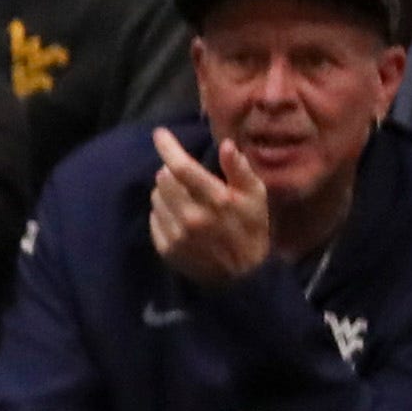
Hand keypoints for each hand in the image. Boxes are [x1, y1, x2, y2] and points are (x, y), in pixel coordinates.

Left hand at [144, 137, 274, 284]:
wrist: (244, 277)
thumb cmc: (251, 229)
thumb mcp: (256, 196)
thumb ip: (240, 170)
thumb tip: (225, 145)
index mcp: (217, 200)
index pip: (182, 167)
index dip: (168, 147)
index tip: (159, 133)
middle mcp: (193, 216)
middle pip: (163, 180)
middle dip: (170, 171)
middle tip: (183, 176)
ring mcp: (178, 235)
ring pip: (156, 198)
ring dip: (165, 192)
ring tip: (183, 198)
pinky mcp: (167, 249)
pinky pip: (154, 219)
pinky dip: (162, 212)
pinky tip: (178, 216)